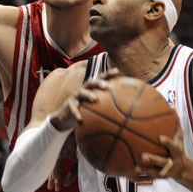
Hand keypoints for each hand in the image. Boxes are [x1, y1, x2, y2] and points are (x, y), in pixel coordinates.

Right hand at [47, 68, 120, 190]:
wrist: (65, 116)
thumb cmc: (84, 109)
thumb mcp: (95, 106)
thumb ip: (107, 105)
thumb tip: (127, 112)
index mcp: (91, 88)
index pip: (101, 78)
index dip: (108, 74)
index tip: (118, 72)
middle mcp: (83, 89)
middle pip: (91, 82)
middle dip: (99, 82)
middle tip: (107, 86)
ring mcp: (75, 96)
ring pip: (81, 93)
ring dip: (88, 94)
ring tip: (94, 98)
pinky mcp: (69, 105)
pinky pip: (73, 109)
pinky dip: (76, 113)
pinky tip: (80, 119)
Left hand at [135, 111, 186, 180]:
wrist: (183, 169)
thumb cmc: (178, 147)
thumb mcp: (180, 136)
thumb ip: (175, 122)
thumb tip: (171, 105)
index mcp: (177, 152)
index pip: (173, 146)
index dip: (167, 143)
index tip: (160, 138)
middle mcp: (171, 163)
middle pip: (162, 162)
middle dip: (153, 159)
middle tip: (143, 156)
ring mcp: (165, 172)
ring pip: (154, 173)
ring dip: (144, 171)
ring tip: (134, 167)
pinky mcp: (158, 178)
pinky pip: (147, 178)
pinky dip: (138, 177)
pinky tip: (128, 173)